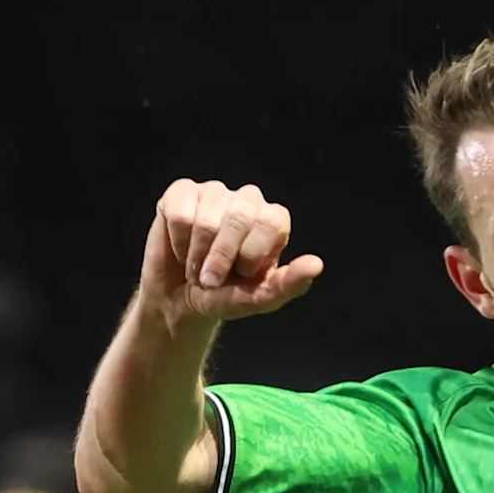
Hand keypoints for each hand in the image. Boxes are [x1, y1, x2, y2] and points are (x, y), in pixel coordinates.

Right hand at [139, 180, 322, 337]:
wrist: (179, 300)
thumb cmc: (223, 296)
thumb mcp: (257, 299)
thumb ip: (288, 284)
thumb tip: (316, 265)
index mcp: (273, 221)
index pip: (271, 221)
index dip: (251, 255)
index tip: (241, 276)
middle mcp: (247, 200)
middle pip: (239, 216)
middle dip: (221, 258)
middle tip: (212, 280)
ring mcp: (214, 193)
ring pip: (206, 219)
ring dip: (197, 255)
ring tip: (197, 267)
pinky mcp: (182, 193)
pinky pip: (180, 213)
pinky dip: (178, 242)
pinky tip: (182, 249)